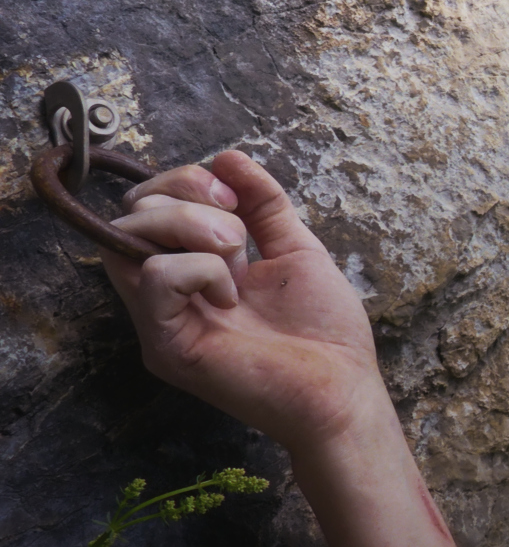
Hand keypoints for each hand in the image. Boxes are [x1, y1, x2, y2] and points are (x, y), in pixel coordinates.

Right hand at [102, 150, 386, 455]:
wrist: (342, 390)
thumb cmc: (324, 332)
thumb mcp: (295, 248)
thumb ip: (264, 204)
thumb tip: (228, 156)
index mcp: (194, 270)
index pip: (150, 205)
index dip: (186, 181)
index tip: (235, 200)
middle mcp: (168, 294)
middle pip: (132, 213)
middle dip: (185, 195)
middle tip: (236, 229)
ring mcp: (161, 321)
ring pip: (129, 238)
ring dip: (192, 226)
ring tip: (237, 257)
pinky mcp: (167, 345)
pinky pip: (154, 276)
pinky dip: (199, 268)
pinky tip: (231, 296)